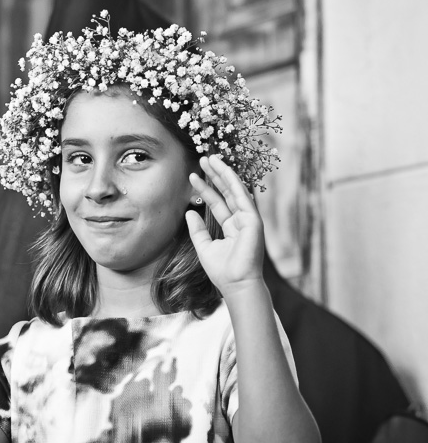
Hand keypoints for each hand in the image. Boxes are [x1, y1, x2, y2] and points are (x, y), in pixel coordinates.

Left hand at [185, 155, 264, 296]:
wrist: (235, 284)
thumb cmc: (221, 270)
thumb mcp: (203, 246)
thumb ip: (197, 229)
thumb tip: (189, 211)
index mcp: (230, 226)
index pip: (216, 202)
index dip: (204, 188)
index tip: (192, 175)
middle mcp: (240, 220)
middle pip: (226, 192)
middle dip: (214, 175)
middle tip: (202, 158)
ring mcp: (248, 219)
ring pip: (234, 190)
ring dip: (223, 173)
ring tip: (211, 158)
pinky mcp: (253, 220)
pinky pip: (243, 197)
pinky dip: (234, 183)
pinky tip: (225, 171)